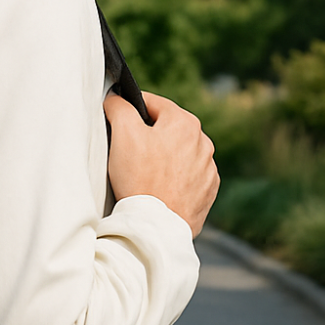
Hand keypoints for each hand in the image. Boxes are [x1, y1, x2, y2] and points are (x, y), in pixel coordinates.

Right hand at [104, 91, 219, 237]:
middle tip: (128, 153)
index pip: (152, 103)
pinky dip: (174, 179)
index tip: (119, 119)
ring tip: (144, 175)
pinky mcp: (207, 192)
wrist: (156, 225)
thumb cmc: (140, 178)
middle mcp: (203, 142)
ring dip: (163, 158)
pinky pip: (188, 177)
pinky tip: (159, 189)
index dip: (131, 109)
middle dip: (149, 137)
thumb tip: (116, 98)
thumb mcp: (123, 133)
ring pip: (179, 154)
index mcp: (185, 122)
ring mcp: (208, 169)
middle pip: (167, 130)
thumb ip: (119, 107)